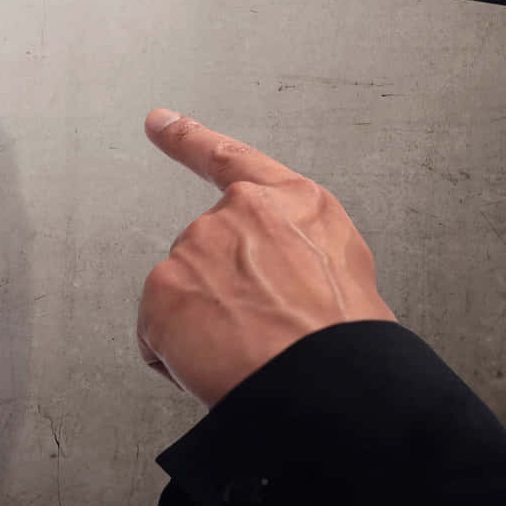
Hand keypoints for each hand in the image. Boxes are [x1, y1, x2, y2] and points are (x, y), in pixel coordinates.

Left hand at [136, 111, 395, 407]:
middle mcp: (240, 213)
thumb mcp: (345, 272)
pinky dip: (178, 360)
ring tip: (252, 355)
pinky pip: (158, 337)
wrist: (329, 383)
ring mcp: (197, 246)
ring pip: (185, 300)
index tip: (158, 122)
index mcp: (294, 203)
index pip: (229, 160)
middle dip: (223, 297)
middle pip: (208, 257)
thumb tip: (276, 279)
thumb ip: (295, 252)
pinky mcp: (164, 287)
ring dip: (205, 331)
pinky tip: (218, 368)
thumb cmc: (347, 342)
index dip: (188, 140)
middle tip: (265, 335)